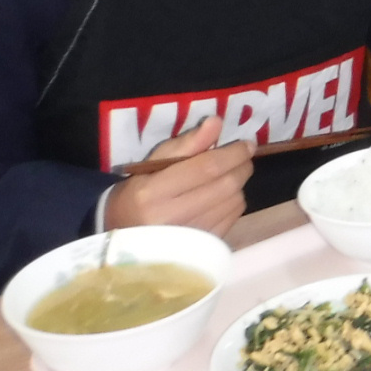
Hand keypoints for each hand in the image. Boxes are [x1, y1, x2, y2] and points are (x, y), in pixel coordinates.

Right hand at [102, 116, 252, 234]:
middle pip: (225, 186)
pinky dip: (235, 202)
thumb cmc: (140, 192)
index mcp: (154, 193)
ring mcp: (188, 238)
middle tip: (243, 156)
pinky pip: (233, 218)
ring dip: (238, 184)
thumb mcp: (155, 163)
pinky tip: (223, 197)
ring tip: (229, 176)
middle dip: (241, 166)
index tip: (247, 143)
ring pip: (233, 202)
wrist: (124, 236)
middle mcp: (172, 218)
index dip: (232, 153)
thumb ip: (187, 143)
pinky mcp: (200, 249)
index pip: (206, 168)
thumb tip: (217, 122)